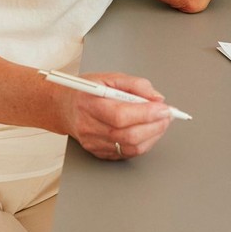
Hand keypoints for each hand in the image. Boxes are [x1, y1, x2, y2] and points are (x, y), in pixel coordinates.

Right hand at [53, 72, 172, 160]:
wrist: (63, 107)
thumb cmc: (85, 91)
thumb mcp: (109, 77)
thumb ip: (135, 84)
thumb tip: (157, 98)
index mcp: (90, 103)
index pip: (122, 115)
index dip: (147, 114)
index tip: (164, 108)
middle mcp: (89, 126)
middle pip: (128, 135)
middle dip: (154, 126)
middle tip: (167, 116)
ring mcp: (93, 142)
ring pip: (130, 148)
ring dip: (152, 136)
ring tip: (160, 123)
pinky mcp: (98, 152)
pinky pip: (126, 153)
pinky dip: (142, 143)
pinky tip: (147, 132)